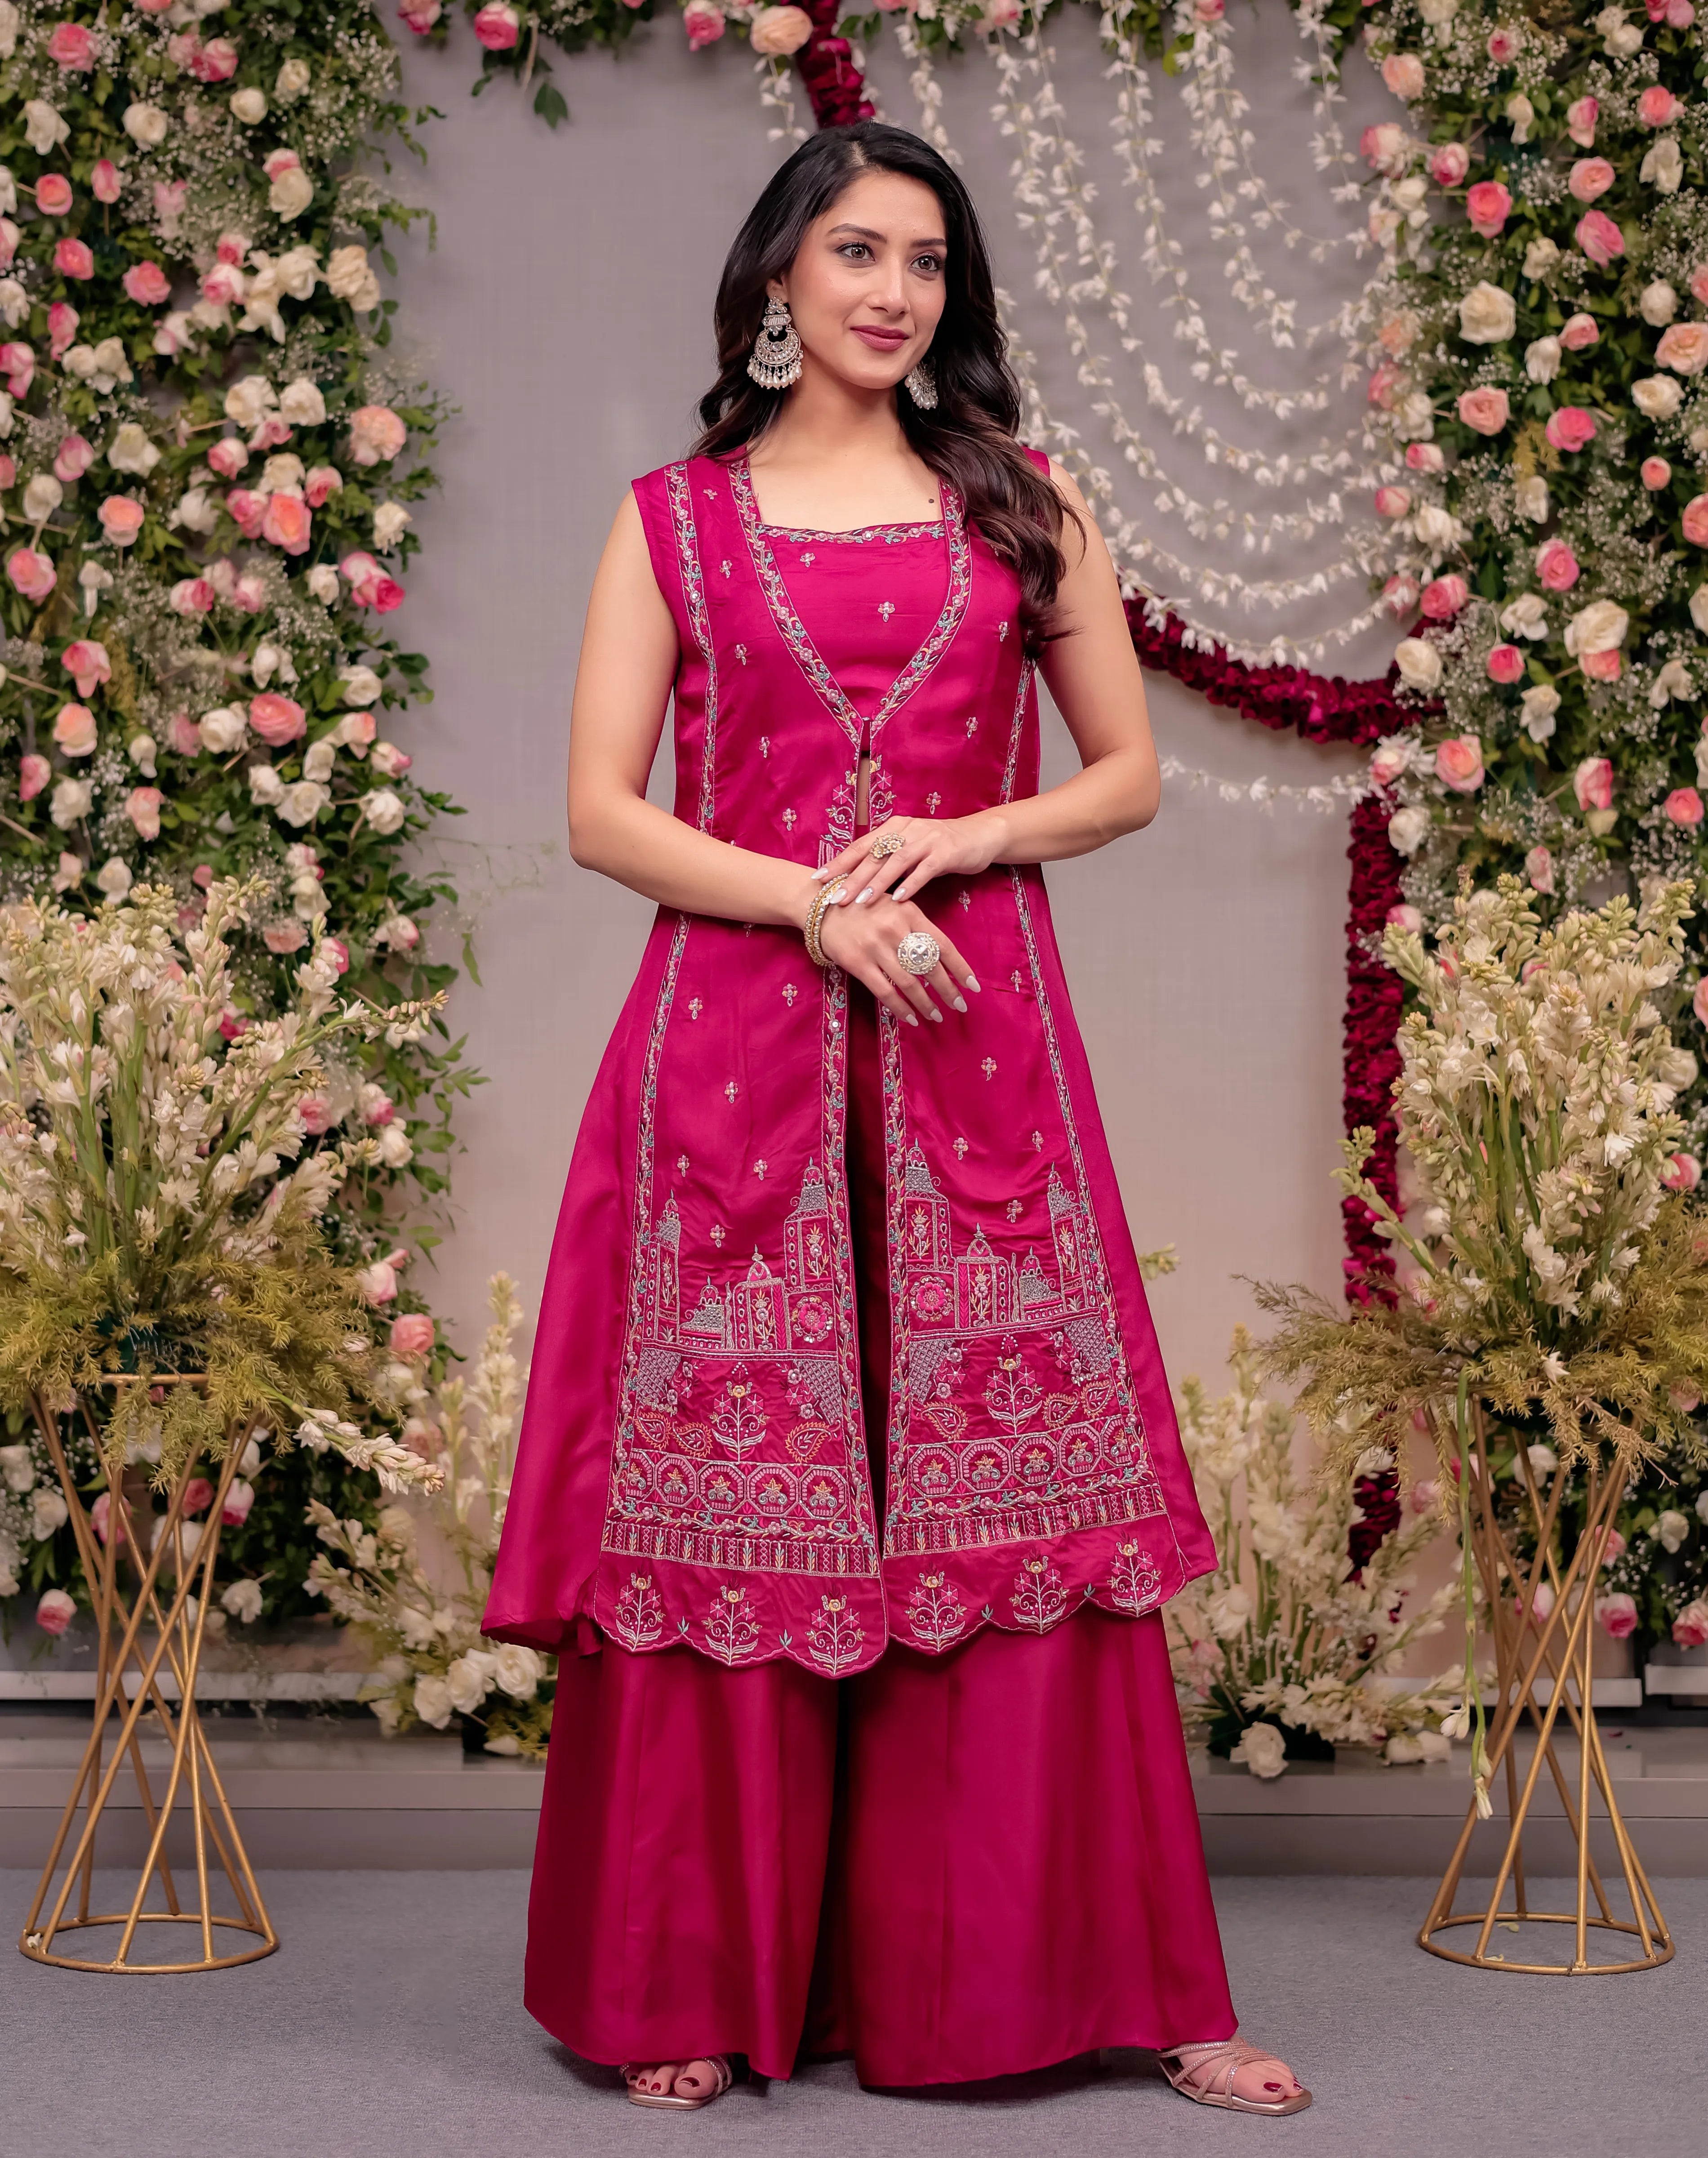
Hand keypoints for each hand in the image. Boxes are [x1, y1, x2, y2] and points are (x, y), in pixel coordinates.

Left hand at [815, 812, 1006, 909]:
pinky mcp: (946, 851)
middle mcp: (907, 829)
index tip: (817, 879)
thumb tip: (856, 883)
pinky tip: (899, 899)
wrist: (979, 835)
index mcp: (894, 828)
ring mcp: (927, 839)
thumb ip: (887, 862)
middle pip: (874, 854)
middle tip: (834, 897)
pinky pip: (926, 868)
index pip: (861, 845)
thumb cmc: (939, 847)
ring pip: (897, 861)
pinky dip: (912, 883)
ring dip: (878, 882)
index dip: (839, 861)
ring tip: (861, 902)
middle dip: (852, 877)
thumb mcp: (910, 850)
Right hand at [817, 885, 979, 1027]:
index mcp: (910, 912)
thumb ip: (916, 928)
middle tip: (959, 1007)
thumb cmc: (864, 907)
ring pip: (909, 983)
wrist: (821, 907)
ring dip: (926, 1004)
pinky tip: (911, 1019)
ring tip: (936, 1016)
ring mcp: (876, 947)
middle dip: (948, 991)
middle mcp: (895, 929)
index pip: (943, 945)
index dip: (961, 969)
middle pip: (930, 967)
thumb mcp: (895, 906)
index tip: (973, 986)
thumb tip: (940, 961)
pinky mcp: (858, 963)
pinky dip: (901, 1008)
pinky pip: (886, 992)